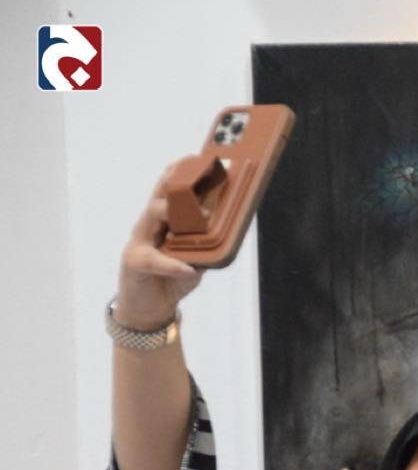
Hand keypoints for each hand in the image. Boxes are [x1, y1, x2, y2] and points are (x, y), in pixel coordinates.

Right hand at [114, 164, 202, 328]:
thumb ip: (208, 247)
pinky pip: (155, 259)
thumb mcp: (196, 261)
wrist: (149, 310)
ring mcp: (140, 241)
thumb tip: (230, 234)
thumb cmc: (172, 280)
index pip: (173, 193)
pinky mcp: (134, 262)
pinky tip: (185, 266)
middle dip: (176, 180)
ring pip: (152, 215)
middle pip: (160, 196)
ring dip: (175, 212)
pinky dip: (172, 263)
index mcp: (165, 222)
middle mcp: (150, 226)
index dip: (184, 176)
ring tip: (200, 215)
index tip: (201, 159)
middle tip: (196, 169)